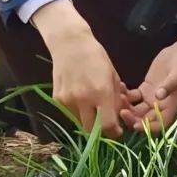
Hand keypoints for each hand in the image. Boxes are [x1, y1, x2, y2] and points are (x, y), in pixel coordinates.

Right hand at [34, 1, 125, 136]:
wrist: (70, 44)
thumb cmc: (96, 57)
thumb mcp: (113, 77)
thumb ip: (116, 100)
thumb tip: (119, 120)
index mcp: (101, 93)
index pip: (107, 126)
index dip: (114, 132)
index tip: (117, 130)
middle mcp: (83, 99)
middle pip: (91, 131)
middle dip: (99, 130)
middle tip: (104, 122)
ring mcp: (67, 100)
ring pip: (80, 122)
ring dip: (88, 119)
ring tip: (91, 104)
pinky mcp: (57, 99)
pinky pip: (70, 113)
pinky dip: (77, 110)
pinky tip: (80, 95)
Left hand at [120, 34, 176, 133]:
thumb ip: (170, 85)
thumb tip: (159, 96)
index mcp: (172, 107)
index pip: (159, 124)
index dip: (148, 127)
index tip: (135, 125)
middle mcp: (161, 106)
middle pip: (144, 119)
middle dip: (132, 118)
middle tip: (121, 110)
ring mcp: (151, 99)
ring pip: (136, 110)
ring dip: (127, 107)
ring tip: (119, 96)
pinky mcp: (145, 90)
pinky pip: (133, 97)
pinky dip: (125, 95)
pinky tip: (120, 86)